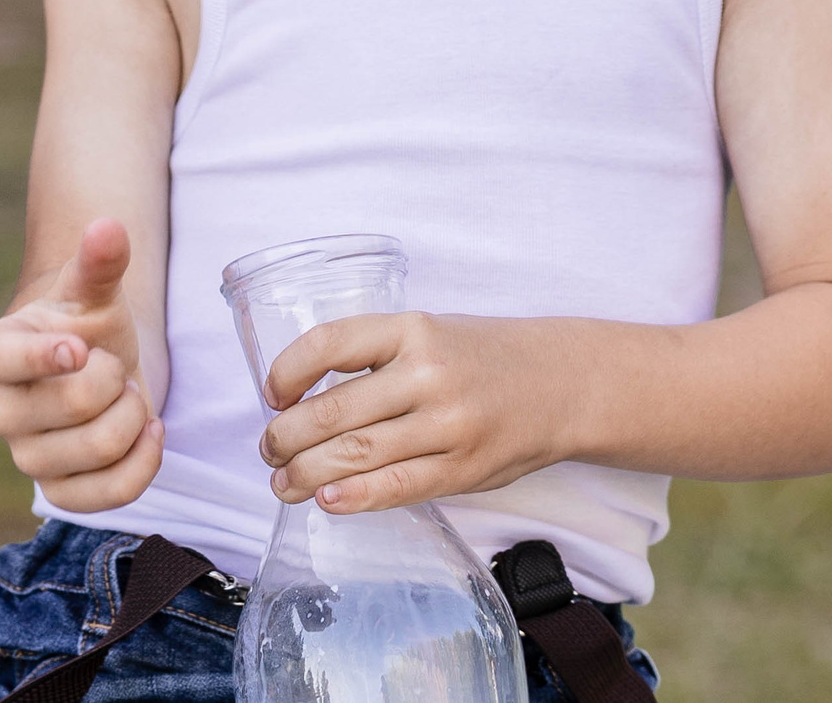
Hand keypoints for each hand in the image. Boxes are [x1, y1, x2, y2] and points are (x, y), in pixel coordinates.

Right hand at [0, 219, 162, 510]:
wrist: (97, 371)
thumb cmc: (86, 327)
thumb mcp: (94, 291)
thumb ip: (98, 261)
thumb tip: (108, 226)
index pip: (12, 360)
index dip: (47, 357)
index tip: (79, 347)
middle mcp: (0, 411)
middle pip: (76, 405)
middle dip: (116, 380)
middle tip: (114, 366)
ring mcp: (26, 457)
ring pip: (98, 450)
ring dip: (132, 419)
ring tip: (126, 395)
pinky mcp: (58, 492)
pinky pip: (107, 496)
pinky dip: (143, 465)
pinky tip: (149, 433)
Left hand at [258, 312, 570, 513]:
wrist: (563, 383)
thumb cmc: (483, 358)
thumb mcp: (429, 333)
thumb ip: (376, 359)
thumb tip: (303, 400)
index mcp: (412, 329)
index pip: (328, 344)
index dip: (287, 371)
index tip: (272, 393)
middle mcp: (427, 373)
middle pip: (334, 410)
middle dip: (286, 436)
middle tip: (268, 449)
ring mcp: (448, 424)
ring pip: (358, 453)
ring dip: (307, 473)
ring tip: (283, 484)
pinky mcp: (464, 468)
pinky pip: (398, 487)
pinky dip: (356, 497)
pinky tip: (327, 501)